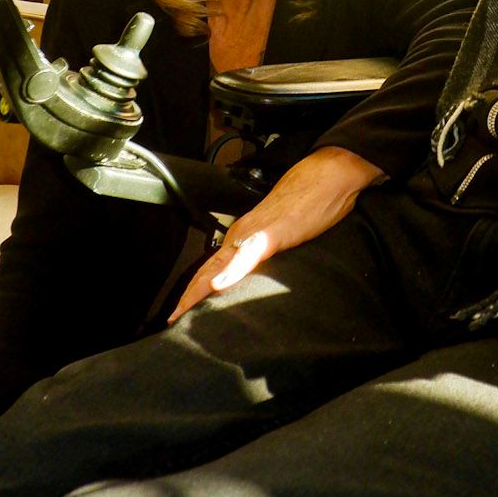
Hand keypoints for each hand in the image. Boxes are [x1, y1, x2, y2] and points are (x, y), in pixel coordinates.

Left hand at [167, 147, 382, 320]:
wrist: (325, 176)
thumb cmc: (307, 203)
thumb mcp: (282, 234)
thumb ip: (265, 250)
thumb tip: (257, 270)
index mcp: (243, 236)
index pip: (212, 267)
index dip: (195, 290)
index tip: (181, 312)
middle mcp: (241, 234)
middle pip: (207, 270)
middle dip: (189, 297)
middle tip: (172, 320)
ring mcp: (253, 234)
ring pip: (220, 265)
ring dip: (199, 290)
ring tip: (184, 310)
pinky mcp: (271, 234)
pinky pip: (247, 256)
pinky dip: (231, 272)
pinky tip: (220, 286)